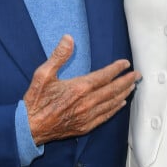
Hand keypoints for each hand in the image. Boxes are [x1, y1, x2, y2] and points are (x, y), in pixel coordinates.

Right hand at [23, 35, 139, 145]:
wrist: (29, 127)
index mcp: (79, 88)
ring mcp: (87, 116)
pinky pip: (105, 117)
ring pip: (112, 103)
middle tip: (138, 75)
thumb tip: (69, 38)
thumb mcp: (43, 74)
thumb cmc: (35, 101)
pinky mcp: (85, 126)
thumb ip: (58, 56)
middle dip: (127, 81)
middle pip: (113, 90)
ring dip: (124, 94)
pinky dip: (115, 109)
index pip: (104, 76)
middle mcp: (86, 102)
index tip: (125, 64)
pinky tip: (120, 104)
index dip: (117, 69)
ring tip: (132, 86)